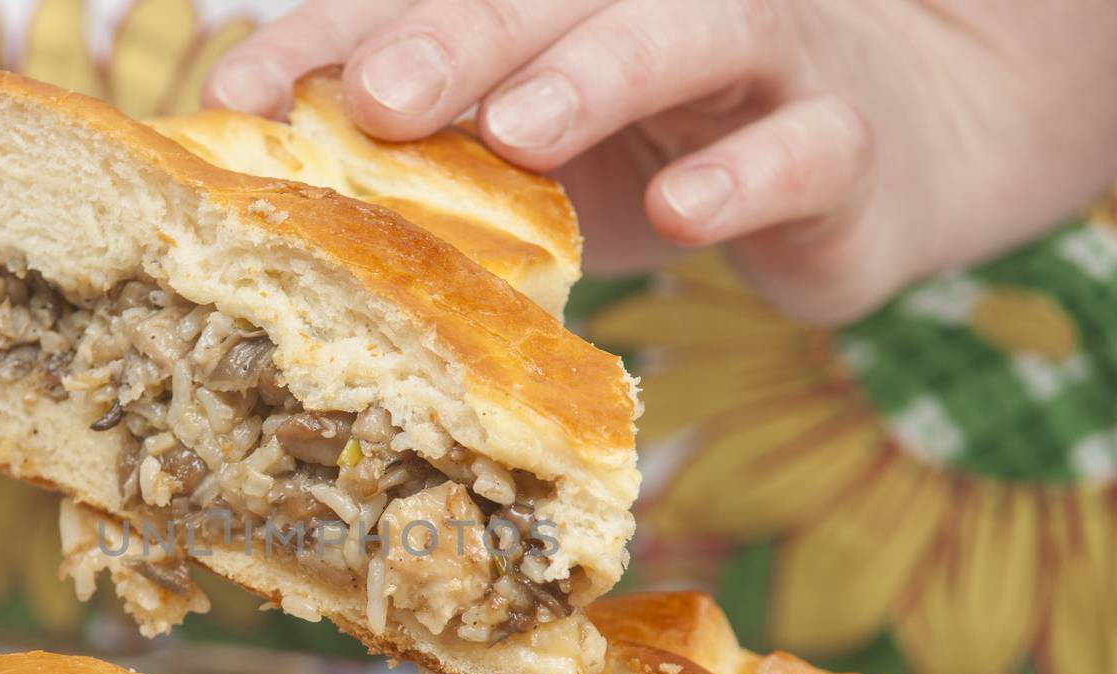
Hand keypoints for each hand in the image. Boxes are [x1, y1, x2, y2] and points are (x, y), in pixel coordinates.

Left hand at [207, 1, 1116, 322]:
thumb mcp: (537, 148)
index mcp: (561, 7)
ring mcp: (765, 64)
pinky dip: (745, 176)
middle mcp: (656, 7)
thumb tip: (275, 170)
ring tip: (520, 132)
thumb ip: (439, 148)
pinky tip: (683, 209)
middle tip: (376, 97)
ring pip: (693, 33)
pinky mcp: (845, 146)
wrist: (879, 155)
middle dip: (458, 38)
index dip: (334, 37)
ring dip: (600, 76)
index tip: (237, 97)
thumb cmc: (666, 149)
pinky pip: (806, 149)